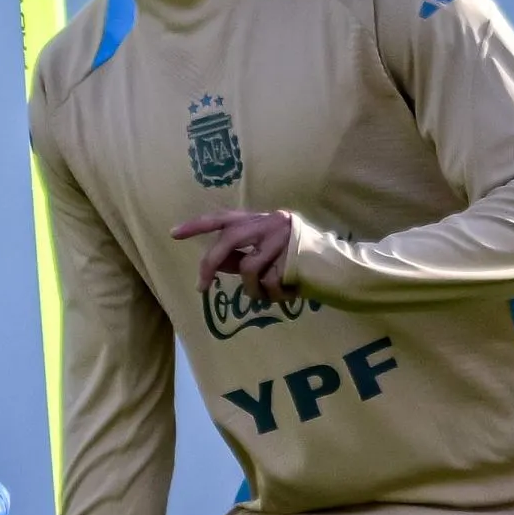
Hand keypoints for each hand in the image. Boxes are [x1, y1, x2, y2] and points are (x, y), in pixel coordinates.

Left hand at [171, 209, 296, 301]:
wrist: (340, 271)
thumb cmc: (301, 267)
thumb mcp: (268, 258)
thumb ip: (241, 257)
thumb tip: (214, 265)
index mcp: (264, 219)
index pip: (225, 218)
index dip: (198, 225)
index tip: (174, 233)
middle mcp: (273, 222)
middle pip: (229, 239)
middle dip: (211, 264)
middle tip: (201, 288)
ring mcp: (284, 237)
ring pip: (248, 267)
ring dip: (253, 290)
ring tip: (269, 295)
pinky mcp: (294, 256)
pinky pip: (268, 283)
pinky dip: (272, 296)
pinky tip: (288, 293)